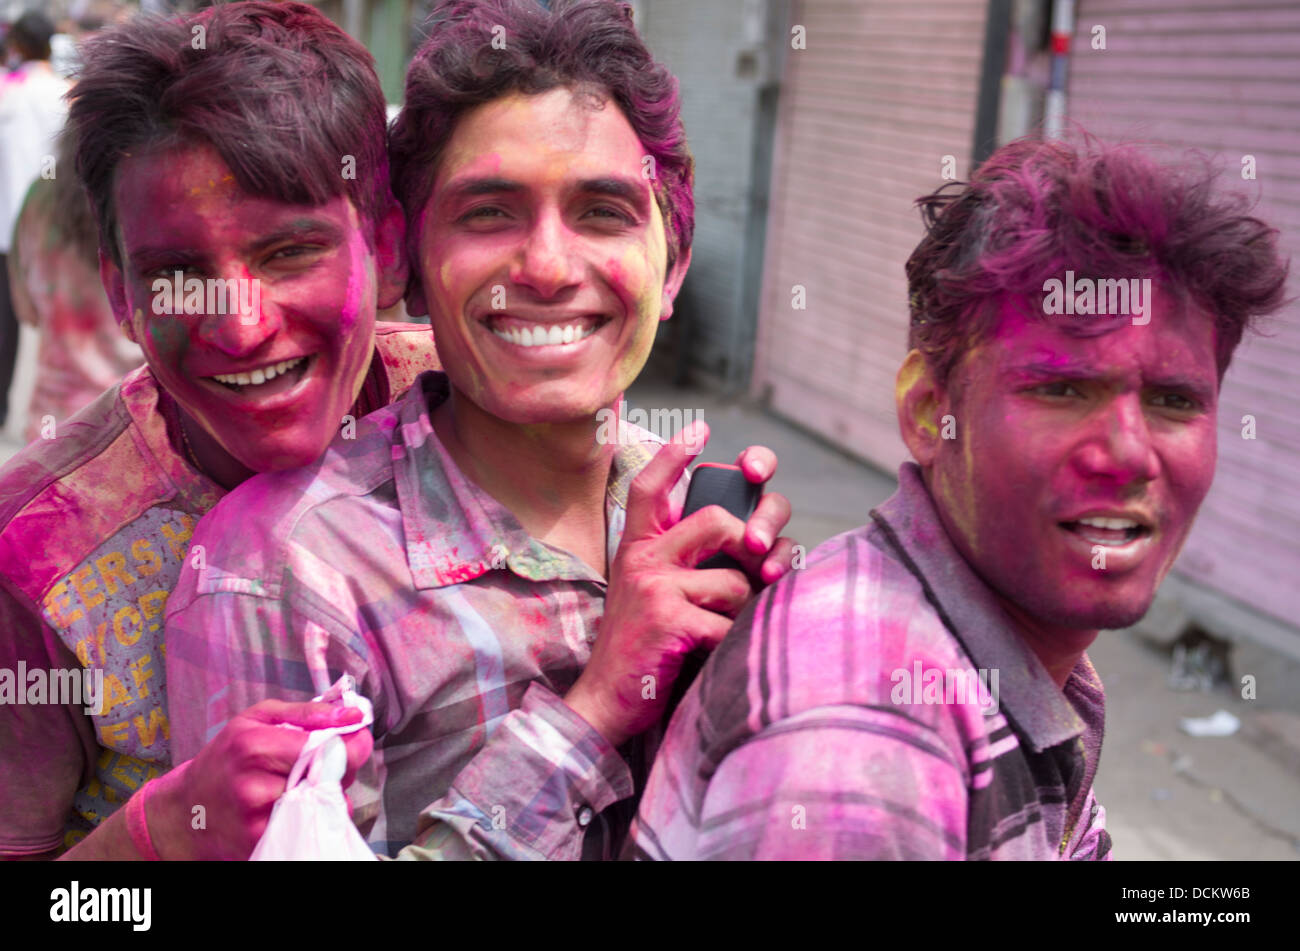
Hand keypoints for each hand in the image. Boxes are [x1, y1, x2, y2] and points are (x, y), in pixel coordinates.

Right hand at [152, 699, 372, 860]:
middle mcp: (256, 787)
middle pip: (333, 776)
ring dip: (330, 791)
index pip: (327, 748)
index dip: (352, 743)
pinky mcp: (264, 844)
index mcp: (255, 747)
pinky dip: (315, 812)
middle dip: (341, 765)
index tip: (354, 737)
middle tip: (323, 759)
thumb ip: (306, 713)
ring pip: (328, 803)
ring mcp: (260, 821)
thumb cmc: (226, 757)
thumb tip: (351, 715)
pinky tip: (297, 802)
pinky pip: (314, 824)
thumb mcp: (256, 719)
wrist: (187, 811)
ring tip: (305, 781)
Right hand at [565, 421, 793, 747]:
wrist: (606, 701)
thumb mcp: (650, 591)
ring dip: (743, 611)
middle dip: (752, 544)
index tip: (700, 428)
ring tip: (719, 631)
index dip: (675, 454)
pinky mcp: (669, 620)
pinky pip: (730, 622)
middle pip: (717, 518)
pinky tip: (711, 656)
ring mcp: (654, 587)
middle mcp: (642, 558)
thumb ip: (682, 560)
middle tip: (761, 570)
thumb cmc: (643, 646)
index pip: (650, 486)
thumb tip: (748, 540)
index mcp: (637, 547)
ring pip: (735, 578)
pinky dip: (733, 644)